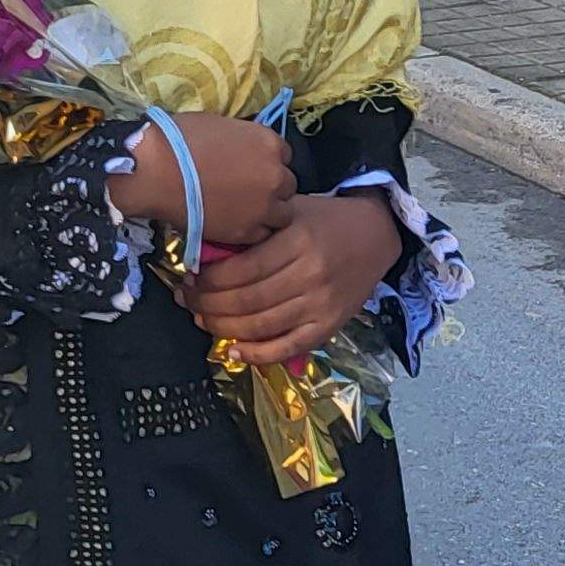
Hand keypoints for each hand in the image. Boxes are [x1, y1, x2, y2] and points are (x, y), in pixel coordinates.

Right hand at [110, 112, 296, 248]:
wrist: (157, 171)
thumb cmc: (181, 139)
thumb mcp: (221, 126)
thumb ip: (243, 140)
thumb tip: (242, 148)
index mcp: (270, 144)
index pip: (285, 157)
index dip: (267, 163)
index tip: (251, 168)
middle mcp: (275, 175)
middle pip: (287, 186)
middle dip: (271, 188)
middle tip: (247, 191)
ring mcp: (264, 206)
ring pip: (282, 214)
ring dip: (267, 212)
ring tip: (243, 211)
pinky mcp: (248, 232)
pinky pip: (262, 235)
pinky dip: (251, 231)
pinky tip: (233, 224)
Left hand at [182, 195, 406, 365]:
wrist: (377, 234)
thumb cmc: (326, 219)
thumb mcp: (290, 211)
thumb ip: (255, 229)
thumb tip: (207, 253)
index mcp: (298, 241)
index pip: (243, 269)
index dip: (210, 278)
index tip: (190, 276)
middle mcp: (310, 274)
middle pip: (247, 299)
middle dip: (208, 303)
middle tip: (187, 299)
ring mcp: (321, 304)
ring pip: (261, 325)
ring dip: (223, 327)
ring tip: (202, 318)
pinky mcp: (329, 325)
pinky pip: (287, 348)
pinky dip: (257, 355)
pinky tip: (232, 350)